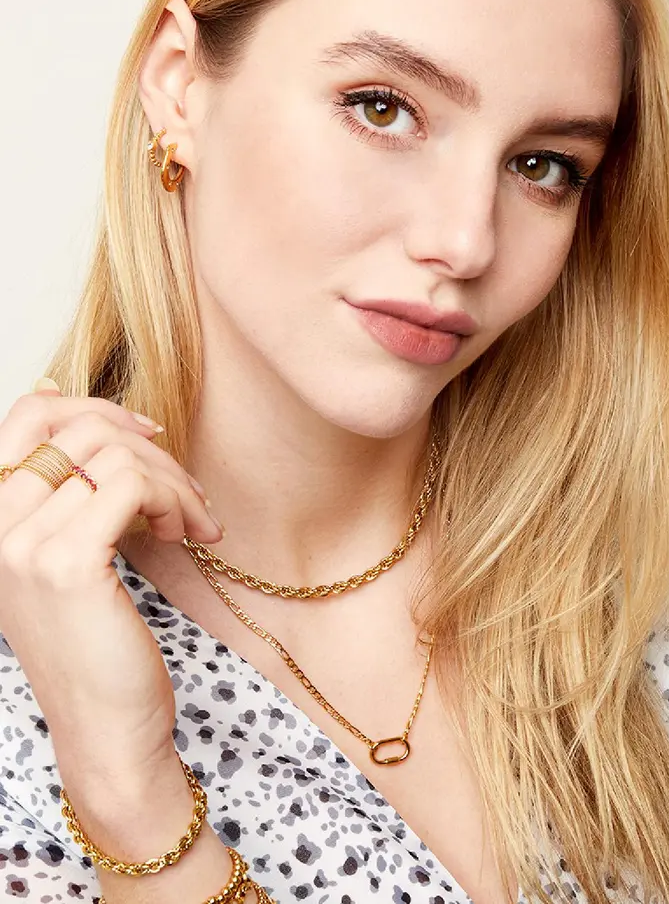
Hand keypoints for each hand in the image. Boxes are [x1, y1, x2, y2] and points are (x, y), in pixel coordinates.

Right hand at [0, 385, 222, 799]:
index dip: (93, 406)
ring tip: (191, 521)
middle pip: (80, 426)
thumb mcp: (67, 553)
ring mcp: (24, 545)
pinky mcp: (67, 564)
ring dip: (171, 480)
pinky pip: (130, 485)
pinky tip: (187, 533)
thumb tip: (55, 390)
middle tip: (184, 491)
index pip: (25, 415)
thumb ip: (61, 486)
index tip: (145, 437)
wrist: (106, 730)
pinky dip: (174, 499)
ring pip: (114, 454)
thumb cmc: (96, 644)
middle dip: (149, 449)